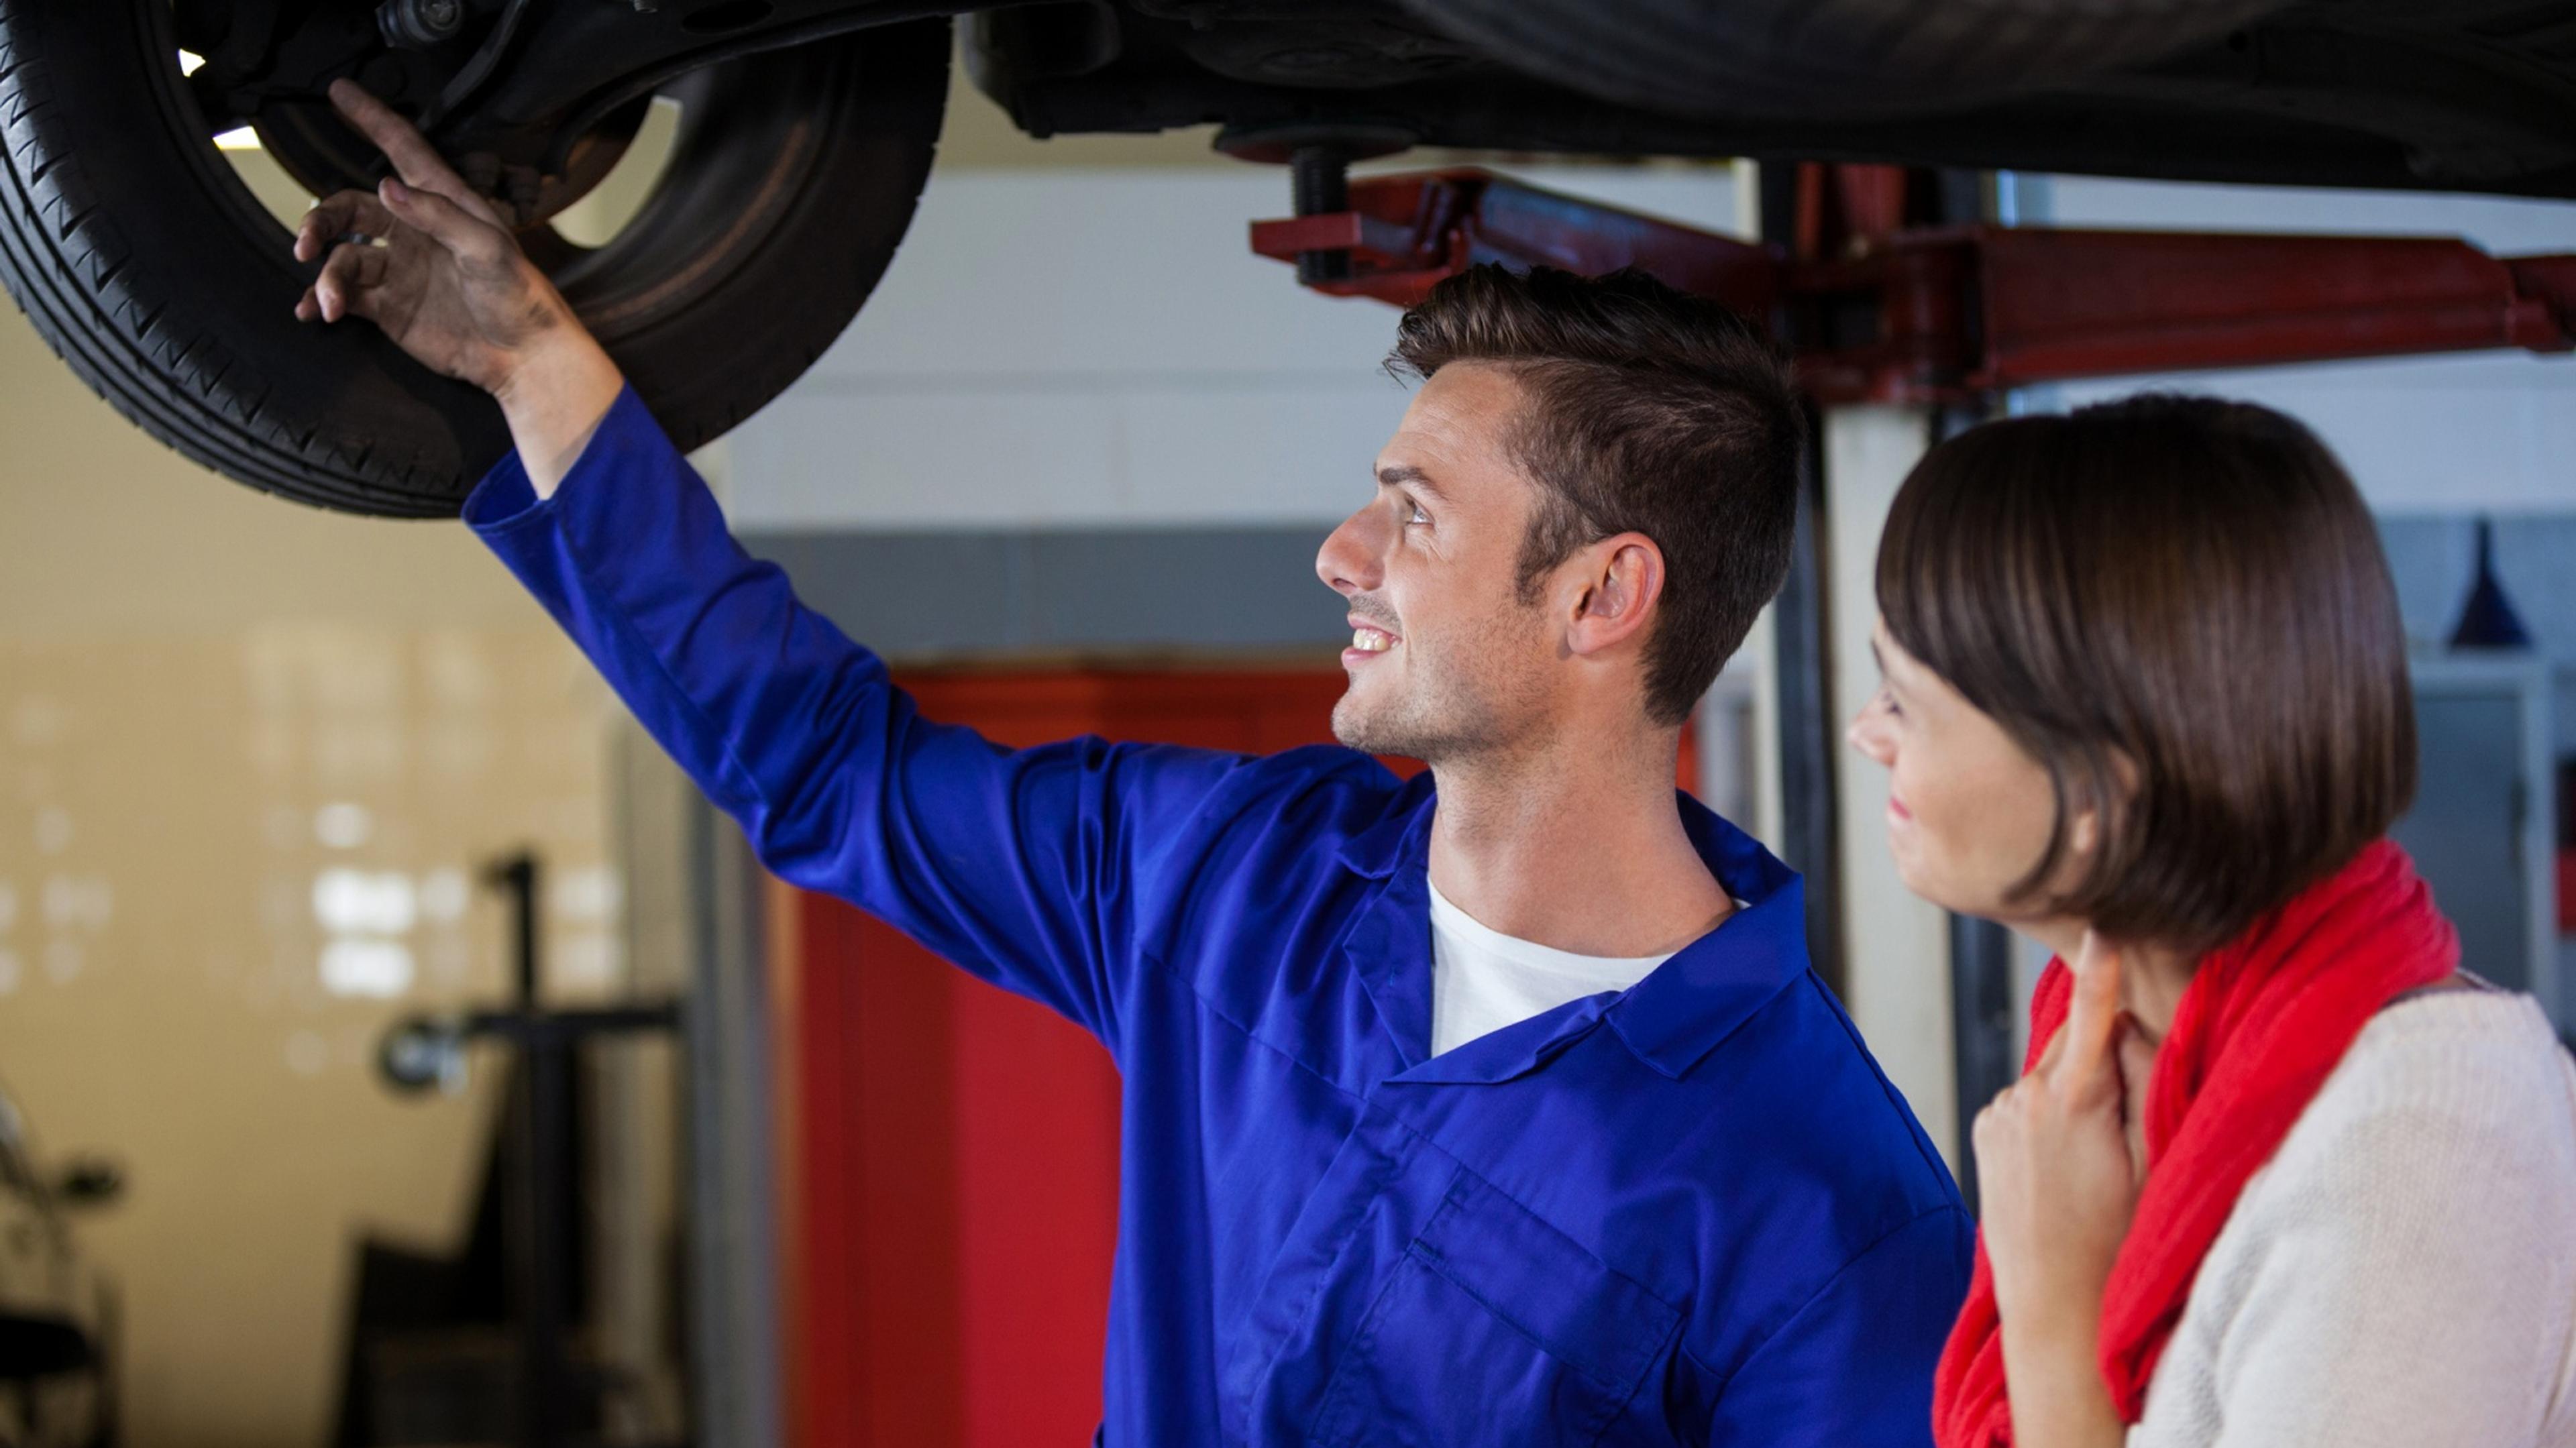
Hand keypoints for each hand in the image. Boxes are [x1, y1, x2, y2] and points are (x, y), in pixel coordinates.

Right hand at [294, 80, 622, 491]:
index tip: (339, 90)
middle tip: (306, 243)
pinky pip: (344, 295)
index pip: (402, 149)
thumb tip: (385, 185)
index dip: (371, 118)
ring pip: (343, 257)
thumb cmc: (519, 295)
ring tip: (330, 303)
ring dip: (327, 276)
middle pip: (350, 207)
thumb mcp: (488, 248)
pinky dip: (321, 300)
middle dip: (322, 219)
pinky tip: (311, 311)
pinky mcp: (389, 307)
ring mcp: (398, 269)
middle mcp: (413, 231)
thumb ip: (438, 215)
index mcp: (442, 203)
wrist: (522, 356)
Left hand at [1974, 929, 2155, 1335]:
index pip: (2092, 1015)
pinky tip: (2059, 1163)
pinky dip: (2044, 1114)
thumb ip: (2144, 1088)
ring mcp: (1998, 1112)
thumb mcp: (2153, 1161)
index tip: (2101, 928)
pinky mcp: (1981, 1128)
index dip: (2100, 971)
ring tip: (2090, 1158)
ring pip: (2049, 1076)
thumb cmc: (2118, 1237)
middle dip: (2101, 1061)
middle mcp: (2026, 1096)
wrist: (2055, 1300)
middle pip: (2075, 1046)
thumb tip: (2131, 1031)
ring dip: (2072, 1094)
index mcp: (2076, 1099)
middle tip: (2124, 1120)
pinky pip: (2024, 1101)